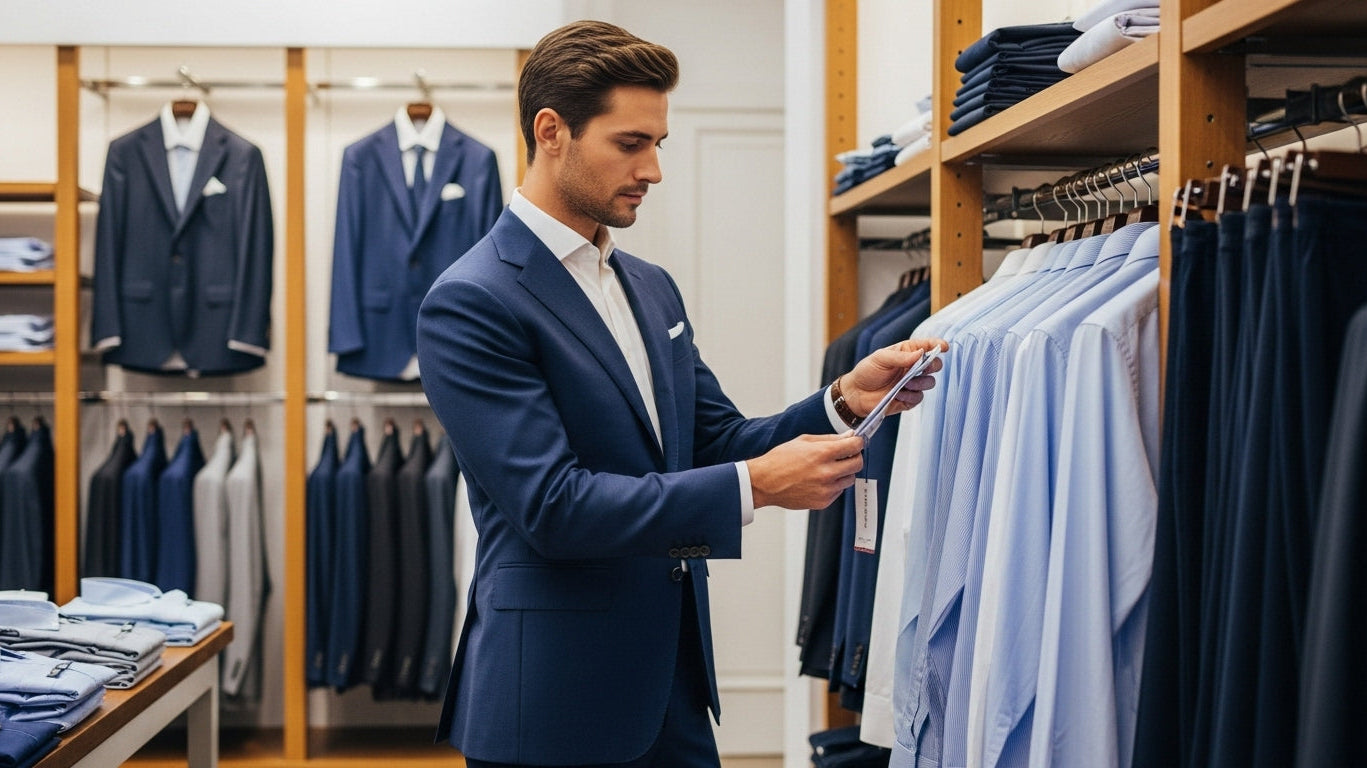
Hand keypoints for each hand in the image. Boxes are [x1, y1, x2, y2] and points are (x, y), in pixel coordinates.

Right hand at [746, 432, 865, 509]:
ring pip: (850, 479)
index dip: (858, 442)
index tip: (856, 442)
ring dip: (844, 472)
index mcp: (822, 454)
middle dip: (854, 457)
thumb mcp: (803, 441)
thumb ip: (830, 439)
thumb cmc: (780, 460)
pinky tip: (819, 480)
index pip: (855, 446)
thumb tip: (850, 436)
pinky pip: (838, 491)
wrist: (764, 483)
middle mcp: (827, 472)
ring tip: (828, 469)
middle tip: (845, 455)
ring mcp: (826, 489)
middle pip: (857, 464)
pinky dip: (834, 485)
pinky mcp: (823, 502)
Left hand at [840, 337, 947, 417]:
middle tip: (922, 369)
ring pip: (929, 382)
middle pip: (934, 365)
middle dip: (932, 366)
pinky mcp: (908, 399)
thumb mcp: (880, 358)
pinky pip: (919, 397)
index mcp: (907, 353)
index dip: (938, 345)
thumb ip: (901, 357)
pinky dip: (911, 396)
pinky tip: (899, 395)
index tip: (943, 347)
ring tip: (905, 384)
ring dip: (920, 383)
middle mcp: (912, 367)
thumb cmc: (866, 372)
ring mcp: (911, 384)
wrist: (856, 394)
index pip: (927, 346)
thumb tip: (921, 353)